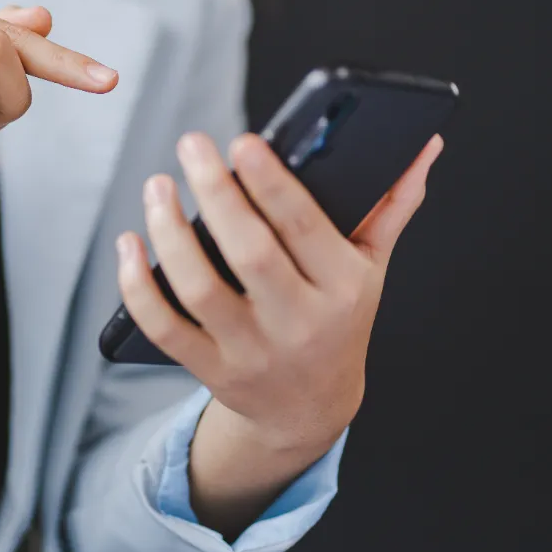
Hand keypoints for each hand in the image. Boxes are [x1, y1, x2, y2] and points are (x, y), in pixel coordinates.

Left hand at [117, 132, 443, 458]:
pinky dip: (137, 287)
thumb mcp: (371, 268)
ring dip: (170, 234)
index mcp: (342, 287)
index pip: (304, 229)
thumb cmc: (336, 318)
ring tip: (158, 186)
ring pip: (200, 289)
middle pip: (249, 253)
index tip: (243, 143)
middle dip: (216, 195)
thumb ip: (391, 206)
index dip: (272, 185)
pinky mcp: (211, 370)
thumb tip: (422, 146)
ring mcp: (251, 351)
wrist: (309, 409)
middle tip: (192, 144)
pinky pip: (165, 328)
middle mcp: (298, 322)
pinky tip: (129, 243)